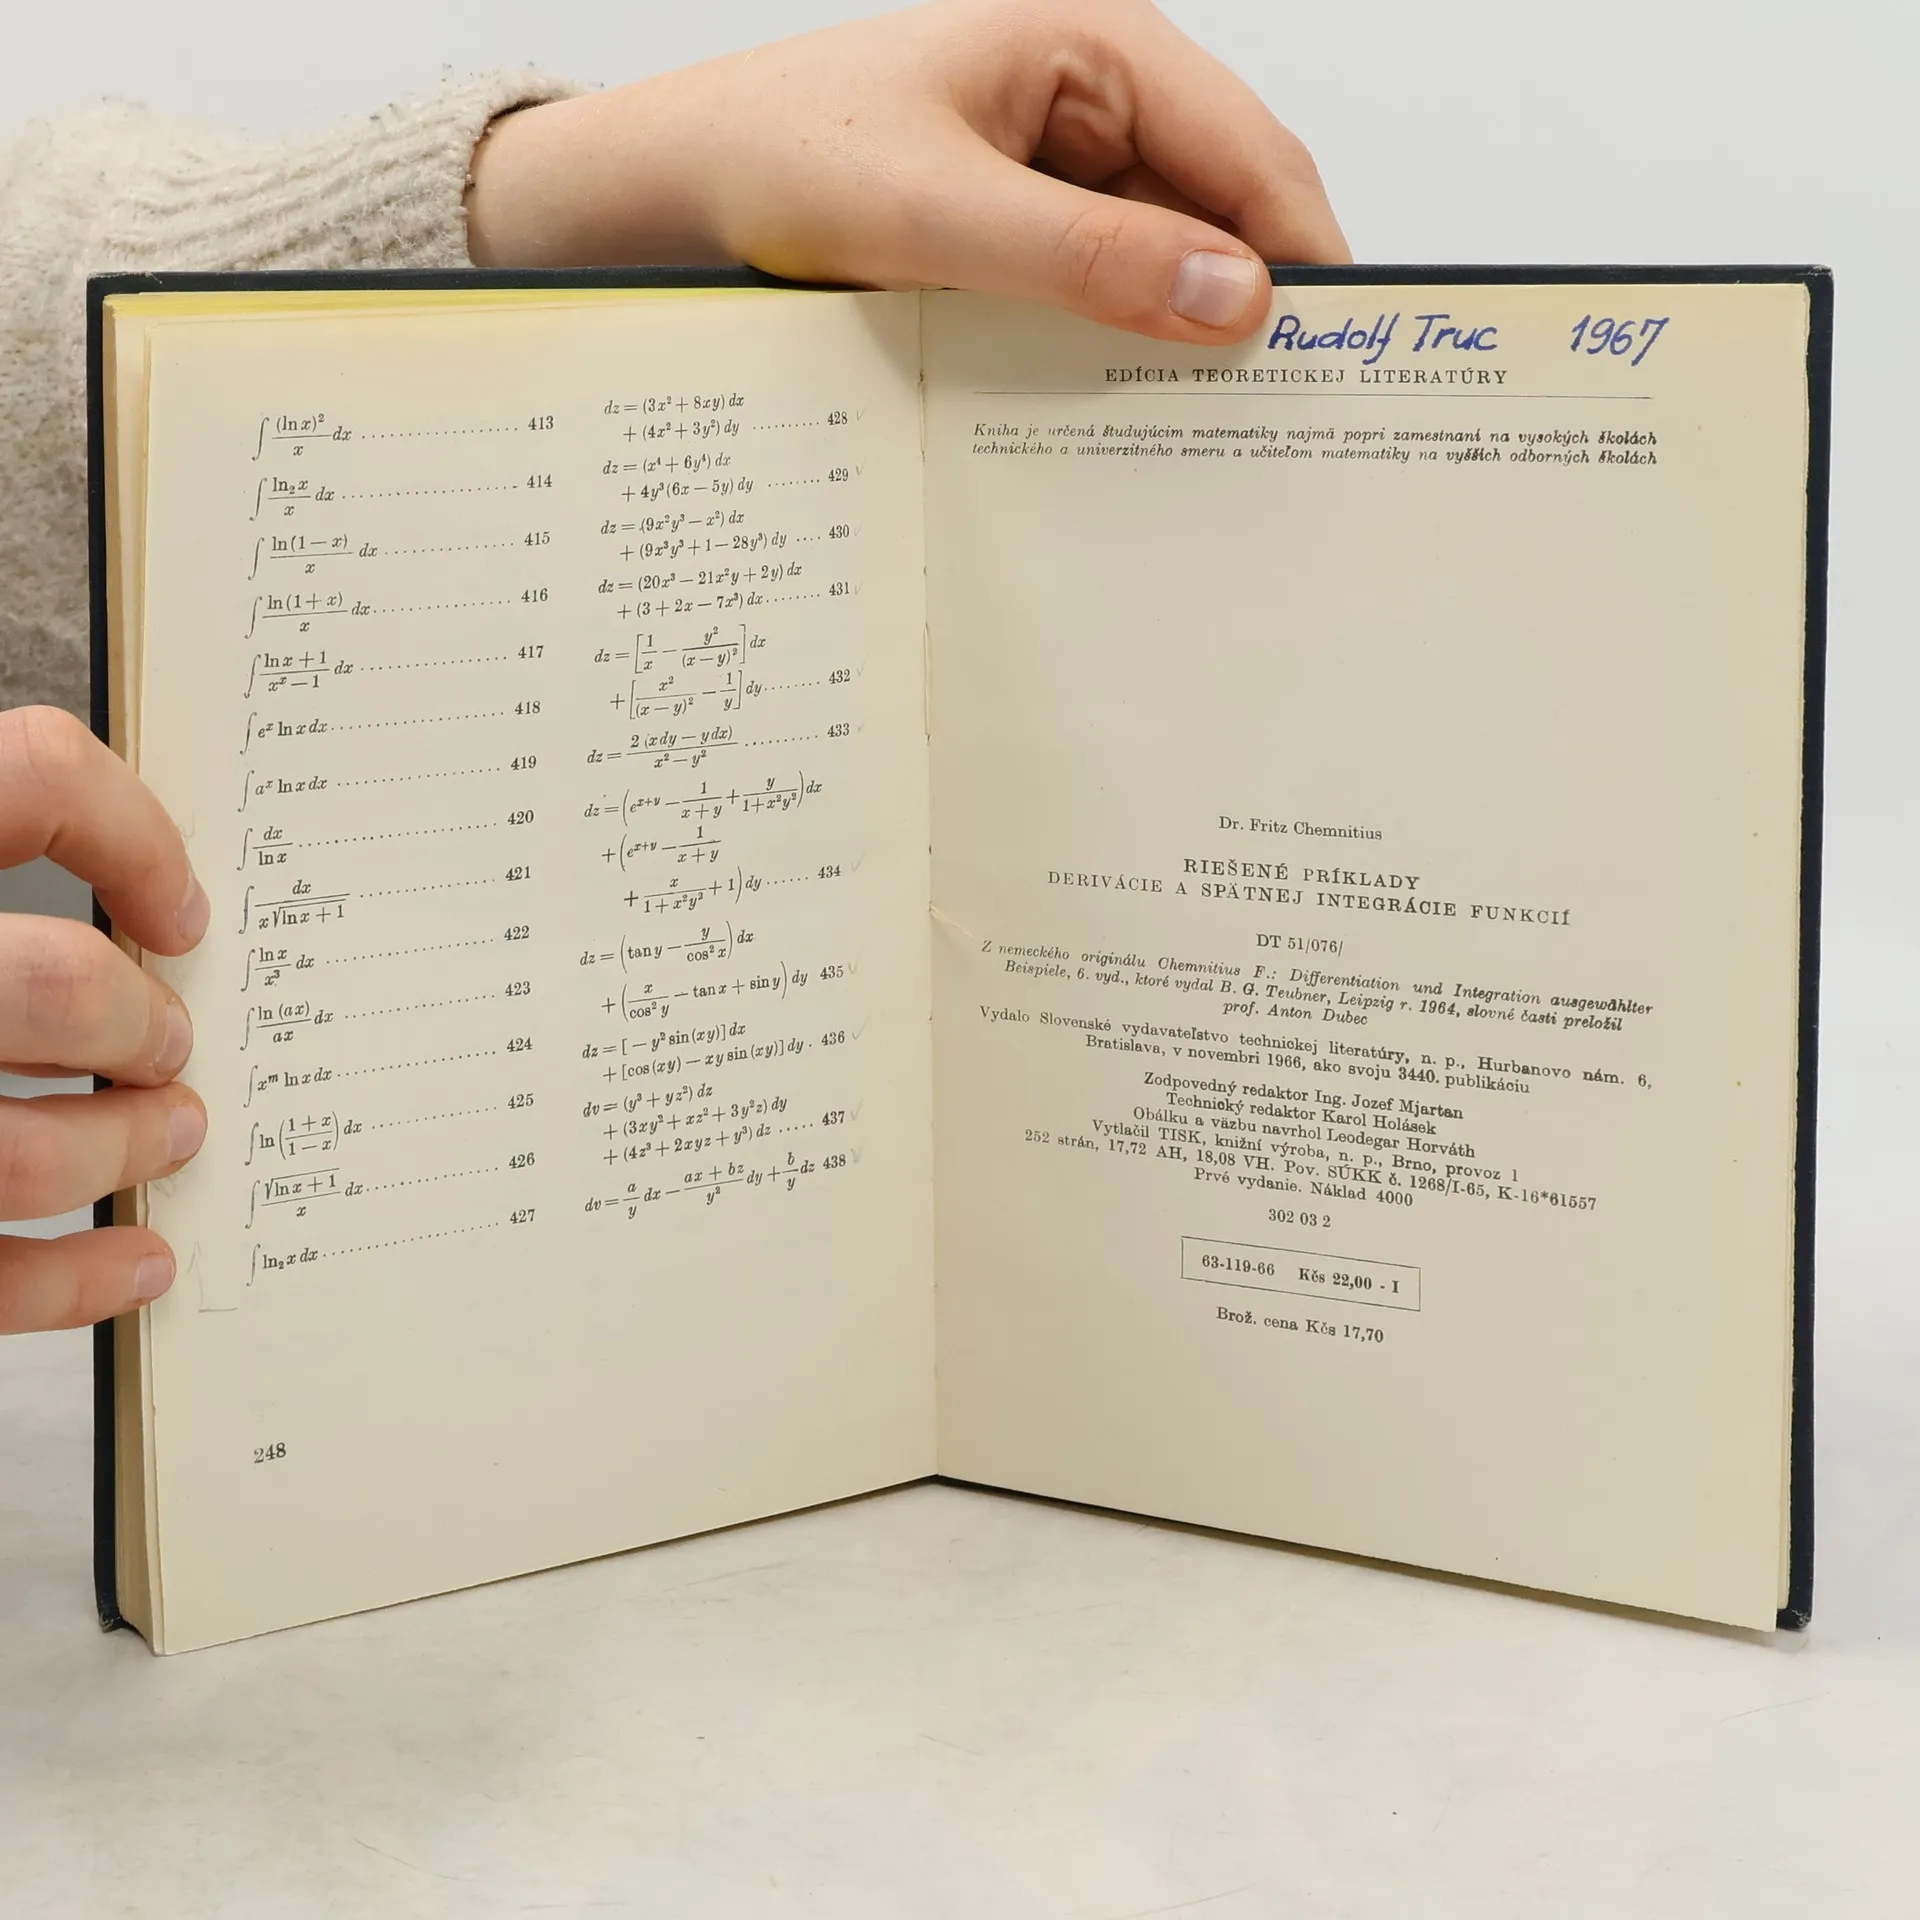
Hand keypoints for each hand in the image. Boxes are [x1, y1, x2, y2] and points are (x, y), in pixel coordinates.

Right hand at [0, 708, 207, 1331]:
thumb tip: (114, 879)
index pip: (22, 778)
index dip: (126, 832)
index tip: (173, 907)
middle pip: (48, 990)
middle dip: (138, 1023)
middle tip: (165, 1040)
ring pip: (19, 1156)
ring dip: (123, 1149)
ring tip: (165, 1133)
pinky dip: (72, 1280)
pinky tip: (133, 1256)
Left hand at [466, 0, 1345, 342]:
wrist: (674, 191)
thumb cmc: (779, 156)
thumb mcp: (932, 213)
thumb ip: (1084, 258)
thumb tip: (1234, 299)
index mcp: (1097, 47)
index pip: (1253, 157)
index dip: (1302, 261)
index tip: (1332, 369)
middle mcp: (1096, 101)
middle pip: (1226, 215)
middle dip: (1248, 311)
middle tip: (1274, 430)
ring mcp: (1063, 169)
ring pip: (1169, 264)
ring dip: (1180, 342)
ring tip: (1200, 439)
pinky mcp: (1027, 229)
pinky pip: (1106, 293)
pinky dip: (1119, 351)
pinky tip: (1115, 414)